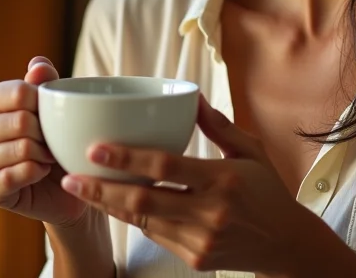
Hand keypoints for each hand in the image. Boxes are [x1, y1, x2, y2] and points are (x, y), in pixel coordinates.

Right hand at [0, 56, 89, 227]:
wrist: (66, 176)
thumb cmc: (57, 133)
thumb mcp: (57, 103)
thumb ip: (47, 81)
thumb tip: (37, 65)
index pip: (17, 92)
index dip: (43, 101)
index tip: (53, 110)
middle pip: (20, 121)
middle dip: (47, 131)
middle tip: (54, 138)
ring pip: (21, 149)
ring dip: (45, 153)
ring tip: (50, 154)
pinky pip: (16, 175)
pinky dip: (37, 172)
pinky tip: (41, 171)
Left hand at [59, 94, 313, 274]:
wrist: (285, 244)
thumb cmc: (268, 190)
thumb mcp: (250, 151)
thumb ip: (218, 126)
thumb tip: (191, 98)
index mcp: (224, 179)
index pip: (166, 167)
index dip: (127, 158)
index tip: (96, 147)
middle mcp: (209, 212)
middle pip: (144, 200)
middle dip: (102, 189)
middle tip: (70, 176)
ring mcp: (200, 240)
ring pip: (142, 221)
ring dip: (108, 204)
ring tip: (80, 189)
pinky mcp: (194, 258)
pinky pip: (155, 235)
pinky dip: (131, 218)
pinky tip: (113, 203)